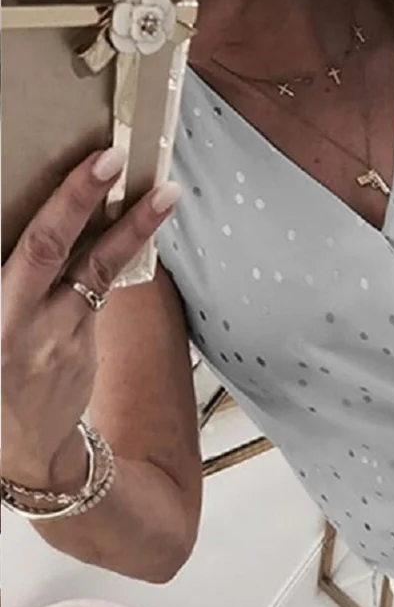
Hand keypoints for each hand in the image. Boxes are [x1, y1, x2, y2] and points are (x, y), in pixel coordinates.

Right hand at [1, 147, 179, 491]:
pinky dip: (121, 257)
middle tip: (112, 157)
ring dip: (132, 227)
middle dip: (78, 197)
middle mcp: (12, 319)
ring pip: (93, 269)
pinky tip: (142, 227)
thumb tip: (44, 235)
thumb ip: (14, 282)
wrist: (21, 448)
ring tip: (164, 192)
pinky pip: (102, 292)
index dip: (50, 206)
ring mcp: (53, 335)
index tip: (78, 168)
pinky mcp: (83, 346)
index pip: (22, 247)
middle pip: (45, 247)